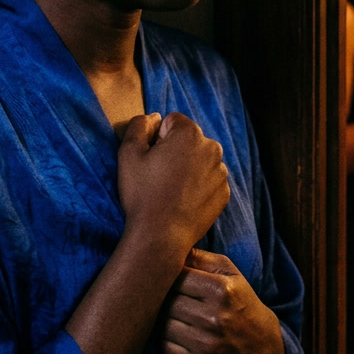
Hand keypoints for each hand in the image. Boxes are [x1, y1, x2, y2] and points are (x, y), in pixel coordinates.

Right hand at [117, 113, 229, 257]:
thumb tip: (153, 117)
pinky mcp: (224, 193)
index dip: (158, 138)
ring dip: (188, 168)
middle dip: (176, 150)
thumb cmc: (143, 194)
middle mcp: (212, 148)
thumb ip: (139, 125)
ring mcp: (221, 172)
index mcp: (190, 134)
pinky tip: (183, 200)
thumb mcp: (129, 154)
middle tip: (159, 175)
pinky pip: (209, 180)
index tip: (152, 158)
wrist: (161, 236)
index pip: (172, 121)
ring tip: (171, 190)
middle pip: (189, 139)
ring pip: (200, 160)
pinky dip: (198, 186)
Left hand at [163, 248, 284, 353]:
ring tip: (172, 313)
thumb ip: (201, 258)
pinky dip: (166, 338)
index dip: (170, 276)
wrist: (261, 343)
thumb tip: (170, 248)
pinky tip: (177, 331)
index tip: (170, 278)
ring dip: (164, 318)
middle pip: (168, 301)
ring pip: (164, 324)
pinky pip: (166, 347)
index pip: (178, 277)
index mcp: (222, 289)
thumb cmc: (240, 300)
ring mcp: (207, 342)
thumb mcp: (229, 272)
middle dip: (165, 298)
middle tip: (167, 297)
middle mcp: (214, 317)